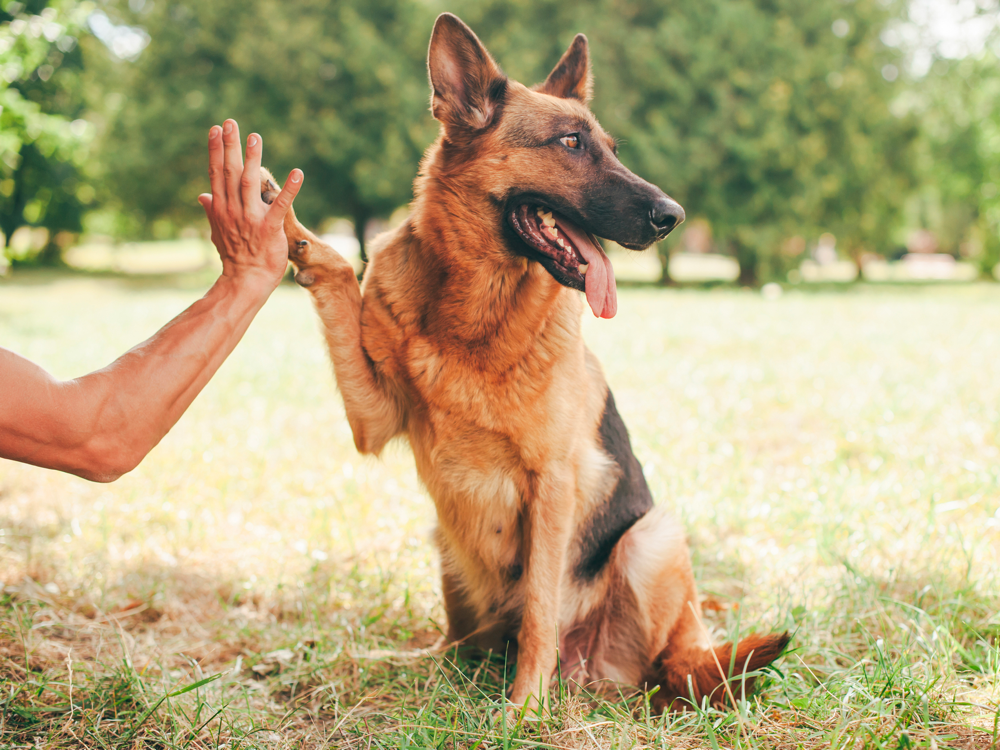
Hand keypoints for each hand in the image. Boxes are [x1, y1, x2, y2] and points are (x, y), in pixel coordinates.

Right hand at [197, 119, 302, 289]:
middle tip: (232, 122)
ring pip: (250, 182)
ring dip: (253, 158)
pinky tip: (298, 173)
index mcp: (221, 208)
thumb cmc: (234, 256)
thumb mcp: (217, 230)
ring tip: (255, 137)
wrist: (246, 279)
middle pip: (229, 172)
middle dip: (230, 146)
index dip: (216, 150)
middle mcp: (233, 209)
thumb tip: (202, 195)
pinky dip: (290, 188)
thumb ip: (211, 210)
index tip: (216, 129)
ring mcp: (250, 218)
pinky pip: (281, 204)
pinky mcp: (269, 227)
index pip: (216, 173)